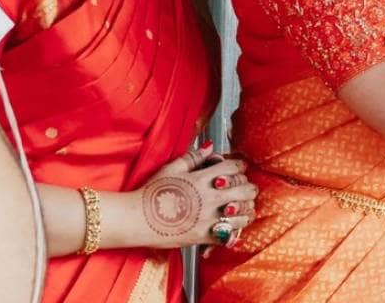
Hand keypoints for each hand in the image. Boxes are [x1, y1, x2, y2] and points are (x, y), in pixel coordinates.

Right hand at [133, 142, 257, 248]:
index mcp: (203, 178)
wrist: (136, 220)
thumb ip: (193, 157)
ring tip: (240, 208)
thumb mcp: (171, 169)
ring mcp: (209, 218)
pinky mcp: (204, 236)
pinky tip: (231, 226)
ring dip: (245, 209)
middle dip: (248, 187)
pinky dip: (234, 230)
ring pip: (244, 213)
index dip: (239, 166)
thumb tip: (209, 147)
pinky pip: (230, 234)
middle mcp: (210, 197)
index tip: (238, 169)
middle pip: (246, 189)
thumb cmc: (151, 193)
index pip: (235, 167)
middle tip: (244, 189)